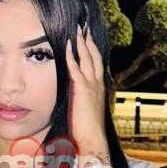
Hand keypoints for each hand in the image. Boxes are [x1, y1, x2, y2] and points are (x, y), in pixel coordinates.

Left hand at [65, 24, 108, 161]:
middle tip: (84, 27)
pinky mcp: (83, 89)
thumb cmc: (87, 130)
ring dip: (82, 43)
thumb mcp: (84, 111)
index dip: (92, 51)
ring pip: (88, 58)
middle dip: (89, 41)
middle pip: (95, 57)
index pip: (96, 65)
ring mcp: (91, 86)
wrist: (92, 139)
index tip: (88, 40)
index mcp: (98, 89)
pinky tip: (68, 44)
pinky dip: (72, 55)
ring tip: (77, 29)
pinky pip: (76, 68)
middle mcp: (98, 84)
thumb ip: (80, 100)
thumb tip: (73, 98)